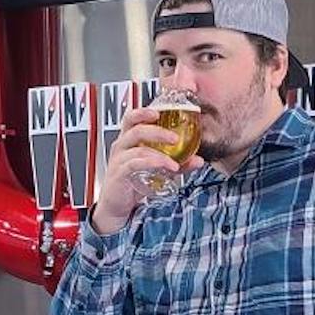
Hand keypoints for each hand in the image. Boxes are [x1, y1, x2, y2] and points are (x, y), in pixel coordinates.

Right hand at [89, 106, 204, 234]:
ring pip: (138, 148)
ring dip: (159, 154)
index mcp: (128, 138)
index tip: (161, 111)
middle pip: (135, 128)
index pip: (133, 117)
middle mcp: (122, 145)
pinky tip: (165, 168)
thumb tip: (198, 160)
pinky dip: (152, 165)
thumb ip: (177, 163)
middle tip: (175, 138)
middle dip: (157, 131)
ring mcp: (119, 159)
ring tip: (175, 163)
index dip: (145, 111)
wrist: (116, 204)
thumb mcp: (158, 169)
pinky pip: (134, 164)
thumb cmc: (132, 181)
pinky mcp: (119, 173)